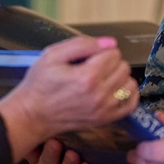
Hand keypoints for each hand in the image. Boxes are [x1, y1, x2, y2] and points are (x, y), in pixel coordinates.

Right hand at [0, 36, 138, 162]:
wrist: (32, 114)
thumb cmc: (40, 83)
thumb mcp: (53, 55)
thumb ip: (82, 44)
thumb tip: (110, 43)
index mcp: (87, 76)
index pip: (113, 53)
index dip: (101, 51)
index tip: (88, 57)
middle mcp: (99, 95)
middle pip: (123, 67)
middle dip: (111, 63)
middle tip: (93, 66)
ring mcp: (103, 110)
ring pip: (130, 84)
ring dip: (119, 77)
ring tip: (102, 78)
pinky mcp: (105, 120)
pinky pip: (130, 104)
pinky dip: (127, 94)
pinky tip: (114, 89)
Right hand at [27, 138, 104, 163]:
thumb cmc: (66, 159)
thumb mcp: (54, 147)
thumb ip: (46, 136)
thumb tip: (33, 112)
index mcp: (38, 163)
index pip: (33, 155)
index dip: (34, 148)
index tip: (40, 136)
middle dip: (50, 155)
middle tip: (54, 143)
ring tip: (73, 155)